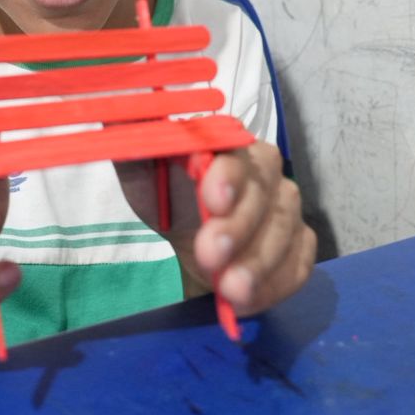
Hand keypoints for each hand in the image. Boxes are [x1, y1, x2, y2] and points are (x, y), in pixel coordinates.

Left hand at [118, 141, 314, 314]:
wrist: (189, 241)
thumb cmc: (166, 197)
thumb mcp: (140, 168)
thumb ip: (133, 139)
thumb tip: (117, 113)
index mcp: (229, 146)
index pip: (236, 154)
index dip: (228, 176)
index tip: (211, 202)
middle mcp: (267, 173)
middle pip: (265, 197)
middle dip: (238, 229)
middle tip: (210, 256)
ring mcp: (287, 210)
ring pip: (285, 232)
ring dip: (258, 264)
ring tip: (230, 290)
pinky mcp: (298, 247)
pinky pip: (298, 266)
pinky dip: (274, 286)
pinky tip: (247, 301)